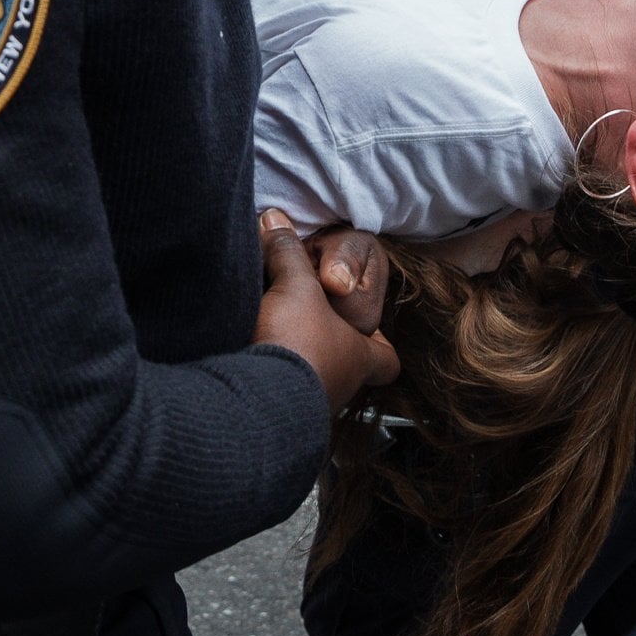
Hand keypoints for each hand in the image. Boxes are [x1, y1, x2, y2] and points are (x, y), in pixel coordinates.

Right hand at [253, 210, 397, 408]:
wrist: (251, 401)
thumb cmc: (295, 341)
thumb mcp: (295, 284)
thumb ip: (286, 250)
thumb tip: (275, 219)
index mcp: (357, 357)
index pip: (388, 360)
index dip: (383, 344)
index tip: (372, 331)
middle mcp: (338, 388)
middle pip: (346, 369)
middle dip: (328, 346)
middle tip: (308, 323)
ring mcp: (306, 408)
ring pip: (310, 382)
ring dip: (295, 360)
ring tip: (271, 333)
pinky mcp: (272, 416)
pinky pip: (275, 393)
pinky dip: (266, 374)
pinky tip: (247, 354)